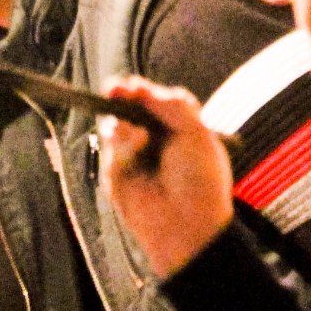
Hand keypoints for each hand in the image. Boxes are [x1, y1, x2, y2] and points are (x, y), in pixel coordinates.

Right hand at [99, 78, 236, 277]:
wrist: (186, 224)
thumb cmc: (200, 181)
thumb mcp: (196, 133)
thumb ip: (172, 105)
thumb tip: (139, 89)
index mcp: (176, 129)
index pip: (153, 101)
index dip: (141, 90)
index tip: (133, 85)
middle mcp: (152, 140)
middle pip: (128, 108)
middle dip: (121, 97)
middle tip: (116, 90)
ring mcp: (132, 157)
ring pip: (115, 125)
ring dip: (125, 124)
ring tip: (140, 136)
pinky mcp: (115, 174)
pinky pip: (110, 148)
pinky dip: (122, 144)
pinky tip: (138, 147)